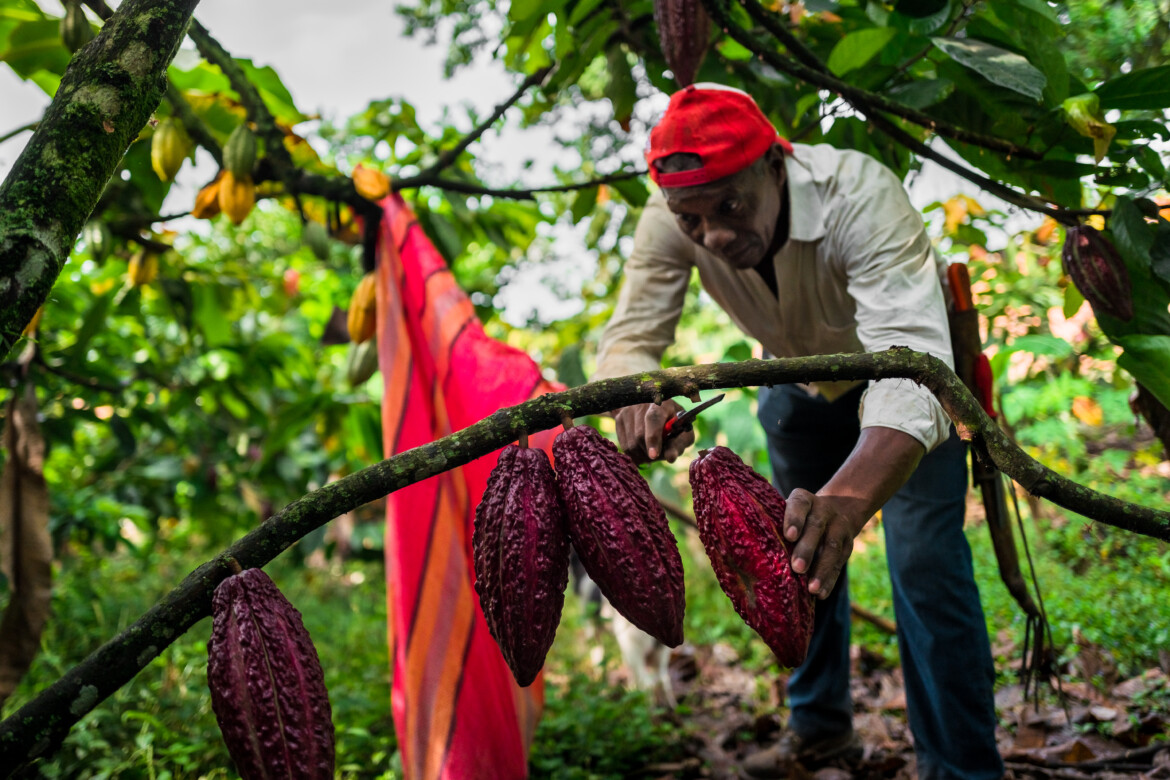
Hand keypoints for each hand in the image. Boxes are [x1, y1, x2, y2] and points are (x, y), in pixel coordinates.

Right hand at [613, 400, 693, 463]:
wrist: (657, 410)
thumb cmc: (675, 423)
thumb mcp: (683, 432)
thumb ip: (679, 444)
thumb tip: (670, 458)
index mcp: (662, 403)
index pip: (653, 419)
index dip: (653, 438)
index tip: (654, 455)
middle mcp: (641, 403)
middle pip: (639, 435)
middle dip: (650, 452)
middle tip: (659, 456)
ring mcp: (627, 410)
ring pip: (630, 444)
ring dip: (642, 456)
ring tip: (652, 452)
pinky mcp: (618, 419)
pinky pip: (624, 446)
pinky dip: (635, 454)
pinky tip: (643, 450)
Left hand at [780, 426, 924, 598]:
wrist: (839, 507)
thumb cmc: (798, 515)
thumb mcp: (788, 509)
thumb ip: (773, 524)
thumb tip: (745, 552)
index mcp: (803, 499)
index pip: (799, 505)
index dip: (794, 519)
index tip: (789, 536)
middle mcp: (823, 510)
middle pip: (816, 528)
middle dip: (807, 549)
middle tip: (797, 568)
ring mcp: (838, 526)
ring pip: (831, 547)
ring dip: (822, 569)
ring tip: (811, 589)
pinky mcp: (848, 544)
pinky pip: (839, 563)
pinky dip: (830, 579)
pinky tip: (820, 594)